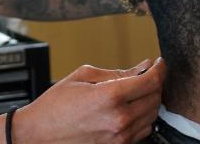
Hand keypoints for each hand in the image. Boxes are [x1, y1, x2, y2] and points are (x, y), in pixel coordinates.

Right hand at [12, 57, 164, 143]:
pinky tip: (131, 108)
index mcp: (110, 96)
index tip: (159, 63)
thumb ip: (115, 72)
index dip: (159, 69)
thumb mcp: (82, 77)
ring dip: (150, 100)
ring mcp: (122, 136)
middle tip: (146, 74)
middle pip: (155, 97)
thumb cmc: (56, 105)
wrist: (40, 134)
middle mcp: (120, 119)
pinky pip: (144, 130)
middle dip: (155, 83)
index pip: (150, 81)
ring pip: (153, 115)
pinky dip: (143, 117)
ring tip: (138, 90)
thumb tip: (141, 68)